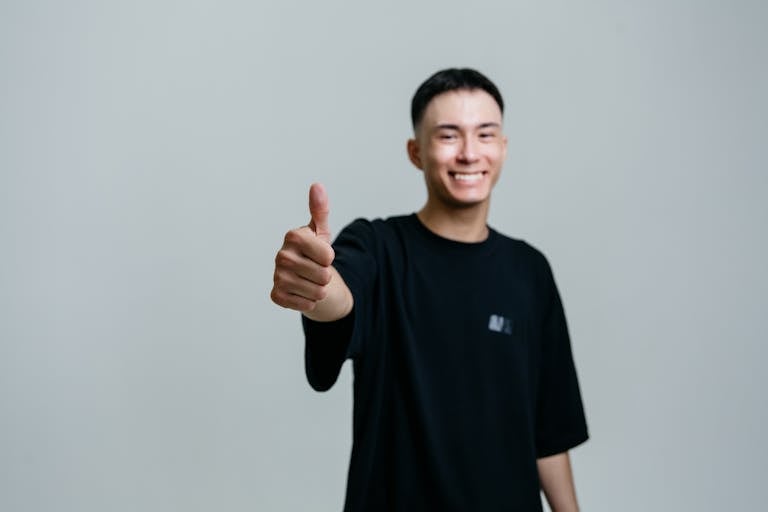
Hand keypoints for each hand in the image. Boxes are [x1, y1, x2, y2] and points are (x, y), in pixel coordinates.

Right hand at [271, 183, 335, 312]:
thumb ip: (320, 210)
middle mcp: (281, 255)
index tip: (321, 255)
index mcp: (293, 236)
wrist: (305, 278)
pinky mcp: (276, 295)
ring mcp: (277, 276)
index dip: (330, 258)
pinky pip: (306, 305)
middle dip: (326, 276)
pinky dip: (309, 302)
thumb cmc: (314, 253)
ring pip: (317, 292)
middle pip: (323, 275)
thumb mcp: (321, 232)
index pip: (328, 256)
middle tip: (316, 270)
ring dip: (319, 290)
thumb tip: (317, 185)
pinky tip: (302, 293)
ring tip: (311, 281)